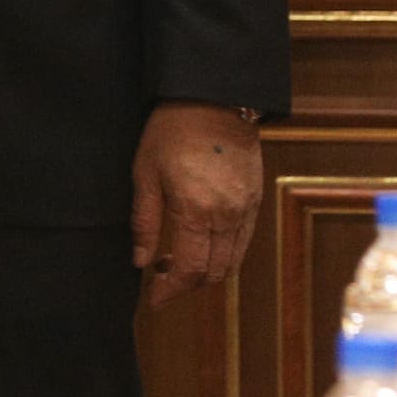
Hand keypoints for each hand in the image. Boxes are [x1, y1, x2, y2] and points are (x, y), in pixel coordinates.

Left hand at [129, 101, 261, 305]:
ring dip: (206, 272)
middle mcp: (226, 216)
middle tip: (161, 278)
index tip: (154, 298)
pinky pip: (243, 242)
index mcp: (196, 211)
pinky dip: (224, 254)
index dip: (170, 290)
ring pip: (231, 262)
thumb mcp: (145, 173)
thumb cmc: (171, 131)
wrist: (213, 99)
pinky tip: (202, 242)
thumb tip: (140, 261)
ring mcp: (246, 210)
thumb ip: (144, 221)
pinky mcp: (256, 200)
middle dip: (186, 285)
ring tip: (178, 259)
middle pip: (213, 273)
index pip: (188, 270)